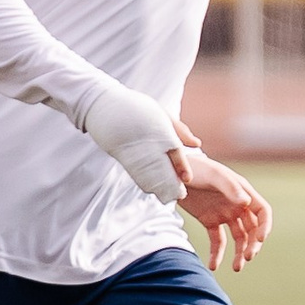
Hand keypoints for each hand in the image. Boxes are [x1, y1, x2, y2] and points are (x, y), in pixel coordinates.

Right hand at [78, 80, 186, 205]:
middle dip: (171, 184)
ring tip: (168, 197)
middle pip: (162, 168)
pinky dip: (145, 183)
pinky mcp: (123, 156)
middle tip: (180, 194)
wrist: (106, 107)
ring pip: (149, 174)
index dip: (181, 167)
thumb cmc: (137, 108)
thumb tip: (197, 145)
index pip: (174, 152)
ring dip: (159, 187)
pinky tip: (152, 190)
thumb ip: (180, 130)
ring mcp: (135, 149)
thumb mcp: (161, 114)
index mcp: (160, 129)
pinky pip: (136, 173)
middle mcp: (148, 141)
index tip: (187, 180)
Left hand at [170, 118, 271, 271]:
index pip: (262, 212)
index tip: (259, 240)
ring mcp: (224, 213)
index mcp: (243, 192)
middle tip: (247, 258)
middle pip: (252, 229)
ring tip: (236, 268)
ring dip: (239, 253)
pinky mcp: (210, 220)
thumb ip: (230, 188)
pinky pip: (218, 241)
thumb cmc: (196, 168)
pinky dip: (217, 254)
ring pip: (238, 238)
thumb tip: (246, 203)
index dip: (264, 227)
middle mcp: (237, 204)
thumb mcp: (214, 175)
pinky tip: (213, 266)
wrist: (173, 172)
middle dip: (252, 244)